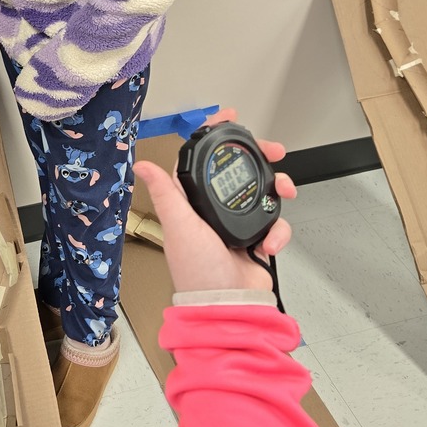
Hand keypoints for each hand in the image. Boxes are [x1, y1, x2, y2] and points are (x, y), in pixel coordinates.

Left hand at [133, 108, 296, 293]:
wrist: (229, 307)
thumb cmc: (198, 271)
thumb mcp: (179, 226)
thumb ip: (166, 193)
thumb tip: (142, 164)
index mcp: (191, 201)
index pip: (203, 159)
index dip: (217, 136)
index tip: (230, 118)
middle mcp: (214, 209)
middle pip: (240, 169)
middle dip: (260, 157)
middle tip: (274, 150)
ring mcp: (237, 222)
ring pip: (263, 190)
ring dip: (277, 189)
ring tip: (284, 192)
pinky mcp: (257, 237)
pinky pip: (276, 221)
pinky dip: (278, 230)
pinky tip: (269, 242)